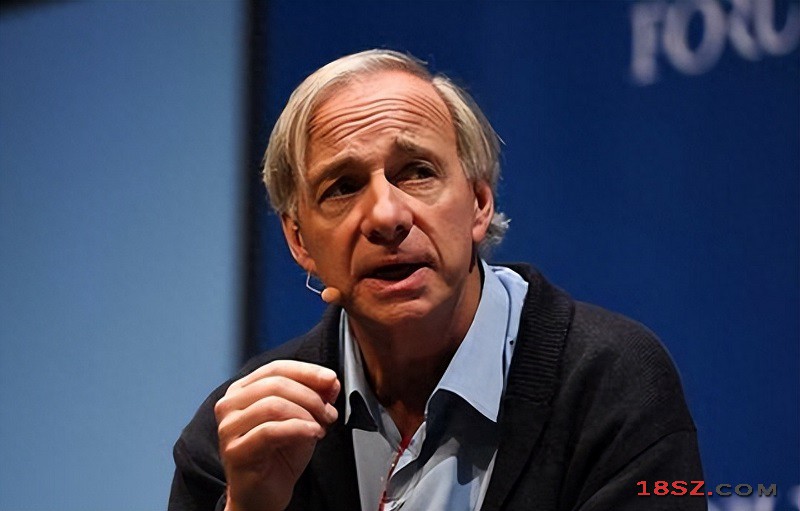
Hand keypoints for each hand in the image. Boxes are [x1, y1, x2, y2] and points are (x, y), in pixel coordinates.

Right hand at [214, 360, 340, 510]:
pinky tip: (313, 434)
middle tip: (329, 412)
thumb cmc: (279, 456)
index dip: (306, 371)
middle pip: (275, 384)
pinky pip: (271, 431)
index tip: (331, 379)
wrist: (264, 496)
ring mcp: (228, 428)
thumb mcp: (303, 419)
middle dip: (310, 395)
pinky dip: (298, 429)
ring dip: (306, 413)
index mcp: (242, 391)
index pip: (276, 368)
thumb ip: (315, 397)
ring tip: (321, 426)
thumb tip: (330, 382)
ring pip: (273, 405)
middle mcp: (229, 405)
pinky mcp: (235, 451)